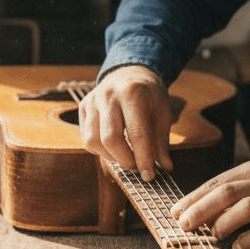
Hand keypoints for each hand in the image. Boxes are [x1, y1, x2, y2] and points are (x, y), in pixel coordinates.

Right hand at [78, 65, 172, 180]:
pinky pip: (86, 138)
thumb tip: (166, 168)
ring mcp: (92, 100)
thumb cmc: (149, 96)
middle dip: (125, 160)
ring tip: (126, 157)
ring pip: (93, 140)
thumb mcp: (162, 113)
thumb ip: (161, 141)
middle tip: (137, 167)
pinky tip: (113, 148)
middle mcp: (109, 95)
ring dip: (111, 157)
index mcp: (133, 93)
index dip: (143, 158)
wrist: (129, 72)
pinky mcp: (83, 106)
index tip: (149, 176)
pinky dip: (100, 150)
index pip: (137, 133)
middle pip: (110, 138)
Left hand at [170, 158, 249, 248]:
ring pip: (247, 207)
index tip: (175, 211)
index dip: (194, 197)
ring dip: (224, 222)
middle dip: (200, 209)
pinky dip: (249, 240)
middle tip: (183, 224)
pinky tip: (238, 248)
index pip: (218, 181)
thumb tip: (203, 210)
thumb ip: (239, 190)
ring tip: (211, 235)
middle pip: (227, 192)